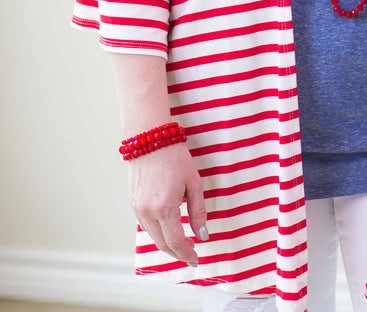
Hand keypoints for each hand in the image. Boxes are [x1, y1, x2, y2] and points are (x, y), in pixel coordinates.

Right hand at [127, 143, 207, 265]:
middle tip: (191, 254)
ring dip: (167, 244)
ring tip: (182, 243)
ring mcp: (137, 208)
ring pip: (153, 236)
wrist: (149, 138)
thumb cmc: (175, 157)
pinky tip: (168, 228)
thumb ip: (198, 211)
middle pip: (163, 244)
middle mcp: (147, 212)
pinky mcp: (132, 203)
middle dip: (178, 253)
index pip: (176, 242)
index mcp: (164, 208)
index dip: (187, 254)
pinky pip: (146, 225)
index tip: (196, 260)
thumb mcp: (194, 183)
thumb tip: (203, 235)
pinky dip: (158, 232)